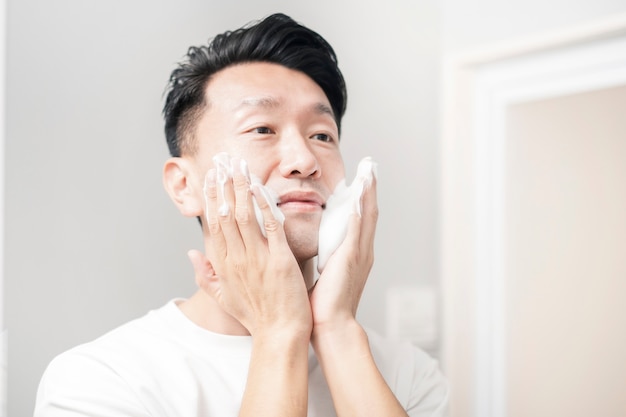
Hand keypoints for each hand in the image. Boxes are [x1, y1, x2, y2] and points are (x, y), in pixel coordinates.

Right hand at [194, 158, 311, 336]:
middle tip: (223, 161)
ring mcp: (257, 259)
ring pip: (245, 216)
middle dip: (224, 185)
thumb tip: (191, 253)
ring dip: (241, 188)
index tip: (211, 177)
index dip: (212, 197)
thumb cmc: (255, 316)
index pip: (214, 223)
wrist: (279, 334)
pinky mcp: (279, 261)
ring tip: (240, 166)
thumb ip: (205, 274)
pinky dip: (265, 206)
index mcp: (223, 265)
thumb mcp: (223, 297)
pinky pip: (271, 228)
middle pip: (227, 214)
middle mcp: (237, 259)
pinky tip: (261, 188)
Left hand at [309, 176, 377, 330]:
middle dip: (370, 187)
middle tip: (370, 164)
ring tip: (369, 171)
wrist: (330, 326)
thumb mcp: (323, 271)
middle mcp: (361, 250)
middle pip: (369, 211)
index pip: (359, 217)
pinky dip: (361, 212)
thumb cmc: (322, 304)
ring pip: (367, 216)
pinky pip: (358, 231)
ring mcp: (359, 254)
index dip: (361, 195)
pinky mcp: (352, 260)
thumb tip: (310, 242)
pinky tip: (360, 196)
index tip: (360, 175)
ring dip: (368, 192)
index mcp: (353, 253)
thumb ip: (322, 254)